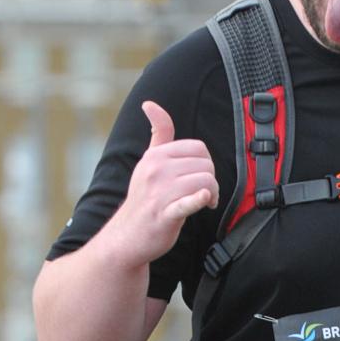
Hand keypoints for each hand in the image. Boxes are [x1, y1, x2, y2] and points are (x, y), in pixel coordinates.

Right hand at [112, 103, 218, 265]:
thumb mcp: (148, 162)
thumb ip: (157, 134)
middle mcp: (156, 170)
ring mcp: (159, 193)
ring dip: (212, 195)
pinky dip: (198, 200)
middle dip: (211, 180)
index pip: (198, 148)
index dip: (206, 163)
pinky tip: (203, 201)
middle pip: (206, 165)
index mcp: (155, 156)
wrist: (127, 237)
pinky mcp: (165, 214)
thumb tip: (150, 103)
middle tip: (204, 194)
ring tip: (203, 203)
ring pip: (205, 182)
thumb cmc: (144, 200)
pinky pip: (188, 202)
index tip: (200, 178)